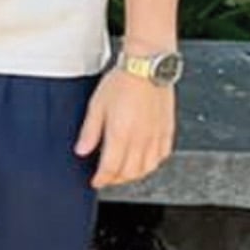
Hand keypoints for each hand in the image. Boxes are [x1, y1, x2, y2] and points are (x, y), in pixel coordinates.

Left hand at [79, 68, 175, 187]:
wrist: (147, 67)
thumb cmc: (122, 82)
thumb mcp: (96, 106)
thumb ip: (90, 132)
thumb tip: (81, 150)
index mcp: (121, 134)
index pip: (111, 168)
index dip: (102, 179)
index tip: (96, 182)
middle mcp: (141, 139)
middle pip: (130, 172)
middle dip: (116, 179)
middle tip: (106, 178)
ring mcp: (157, 136)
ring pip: (148, 168)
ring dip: (134, 175)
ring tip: (123, 173)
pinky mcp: (167, 130)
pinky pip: (162, 156)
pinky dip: (152, 164)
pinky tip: (144, 161)